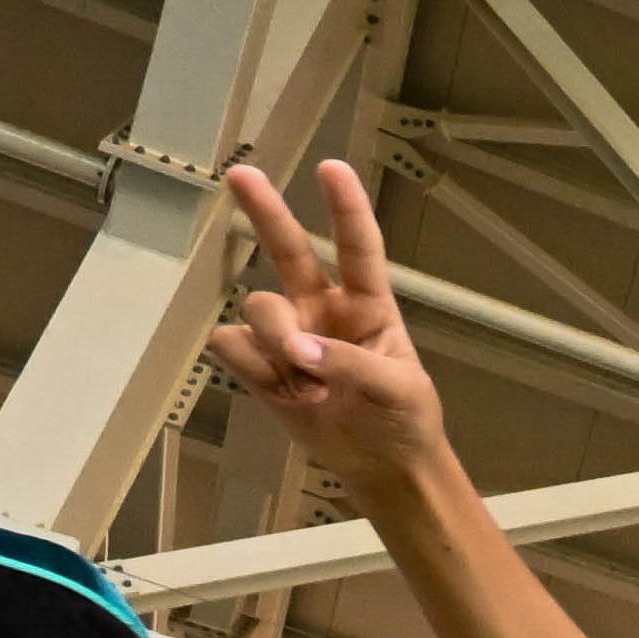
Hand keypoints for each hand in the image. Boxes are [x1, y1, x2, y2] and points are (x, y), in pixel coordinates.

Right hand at [205, 160, 447, 491]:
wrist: (384, 469)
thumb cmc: (405, 420)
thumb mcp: (398, 390)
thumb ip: (351, 365)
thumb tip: (298, 349)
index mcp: (369, 305)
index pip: (359, 248)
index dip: (346, 208)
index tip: (331, 169)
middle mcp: (322, 308)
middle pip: (287, 249)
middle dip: (264, 210)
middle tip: (240, 174)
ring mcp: (288, 334)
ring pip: (257, 306)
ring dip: (277, 343)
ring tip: (308, 384)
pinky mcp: (260, 365)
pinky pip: (233, 346)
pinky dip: (254, 369)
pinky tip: (284, 394)